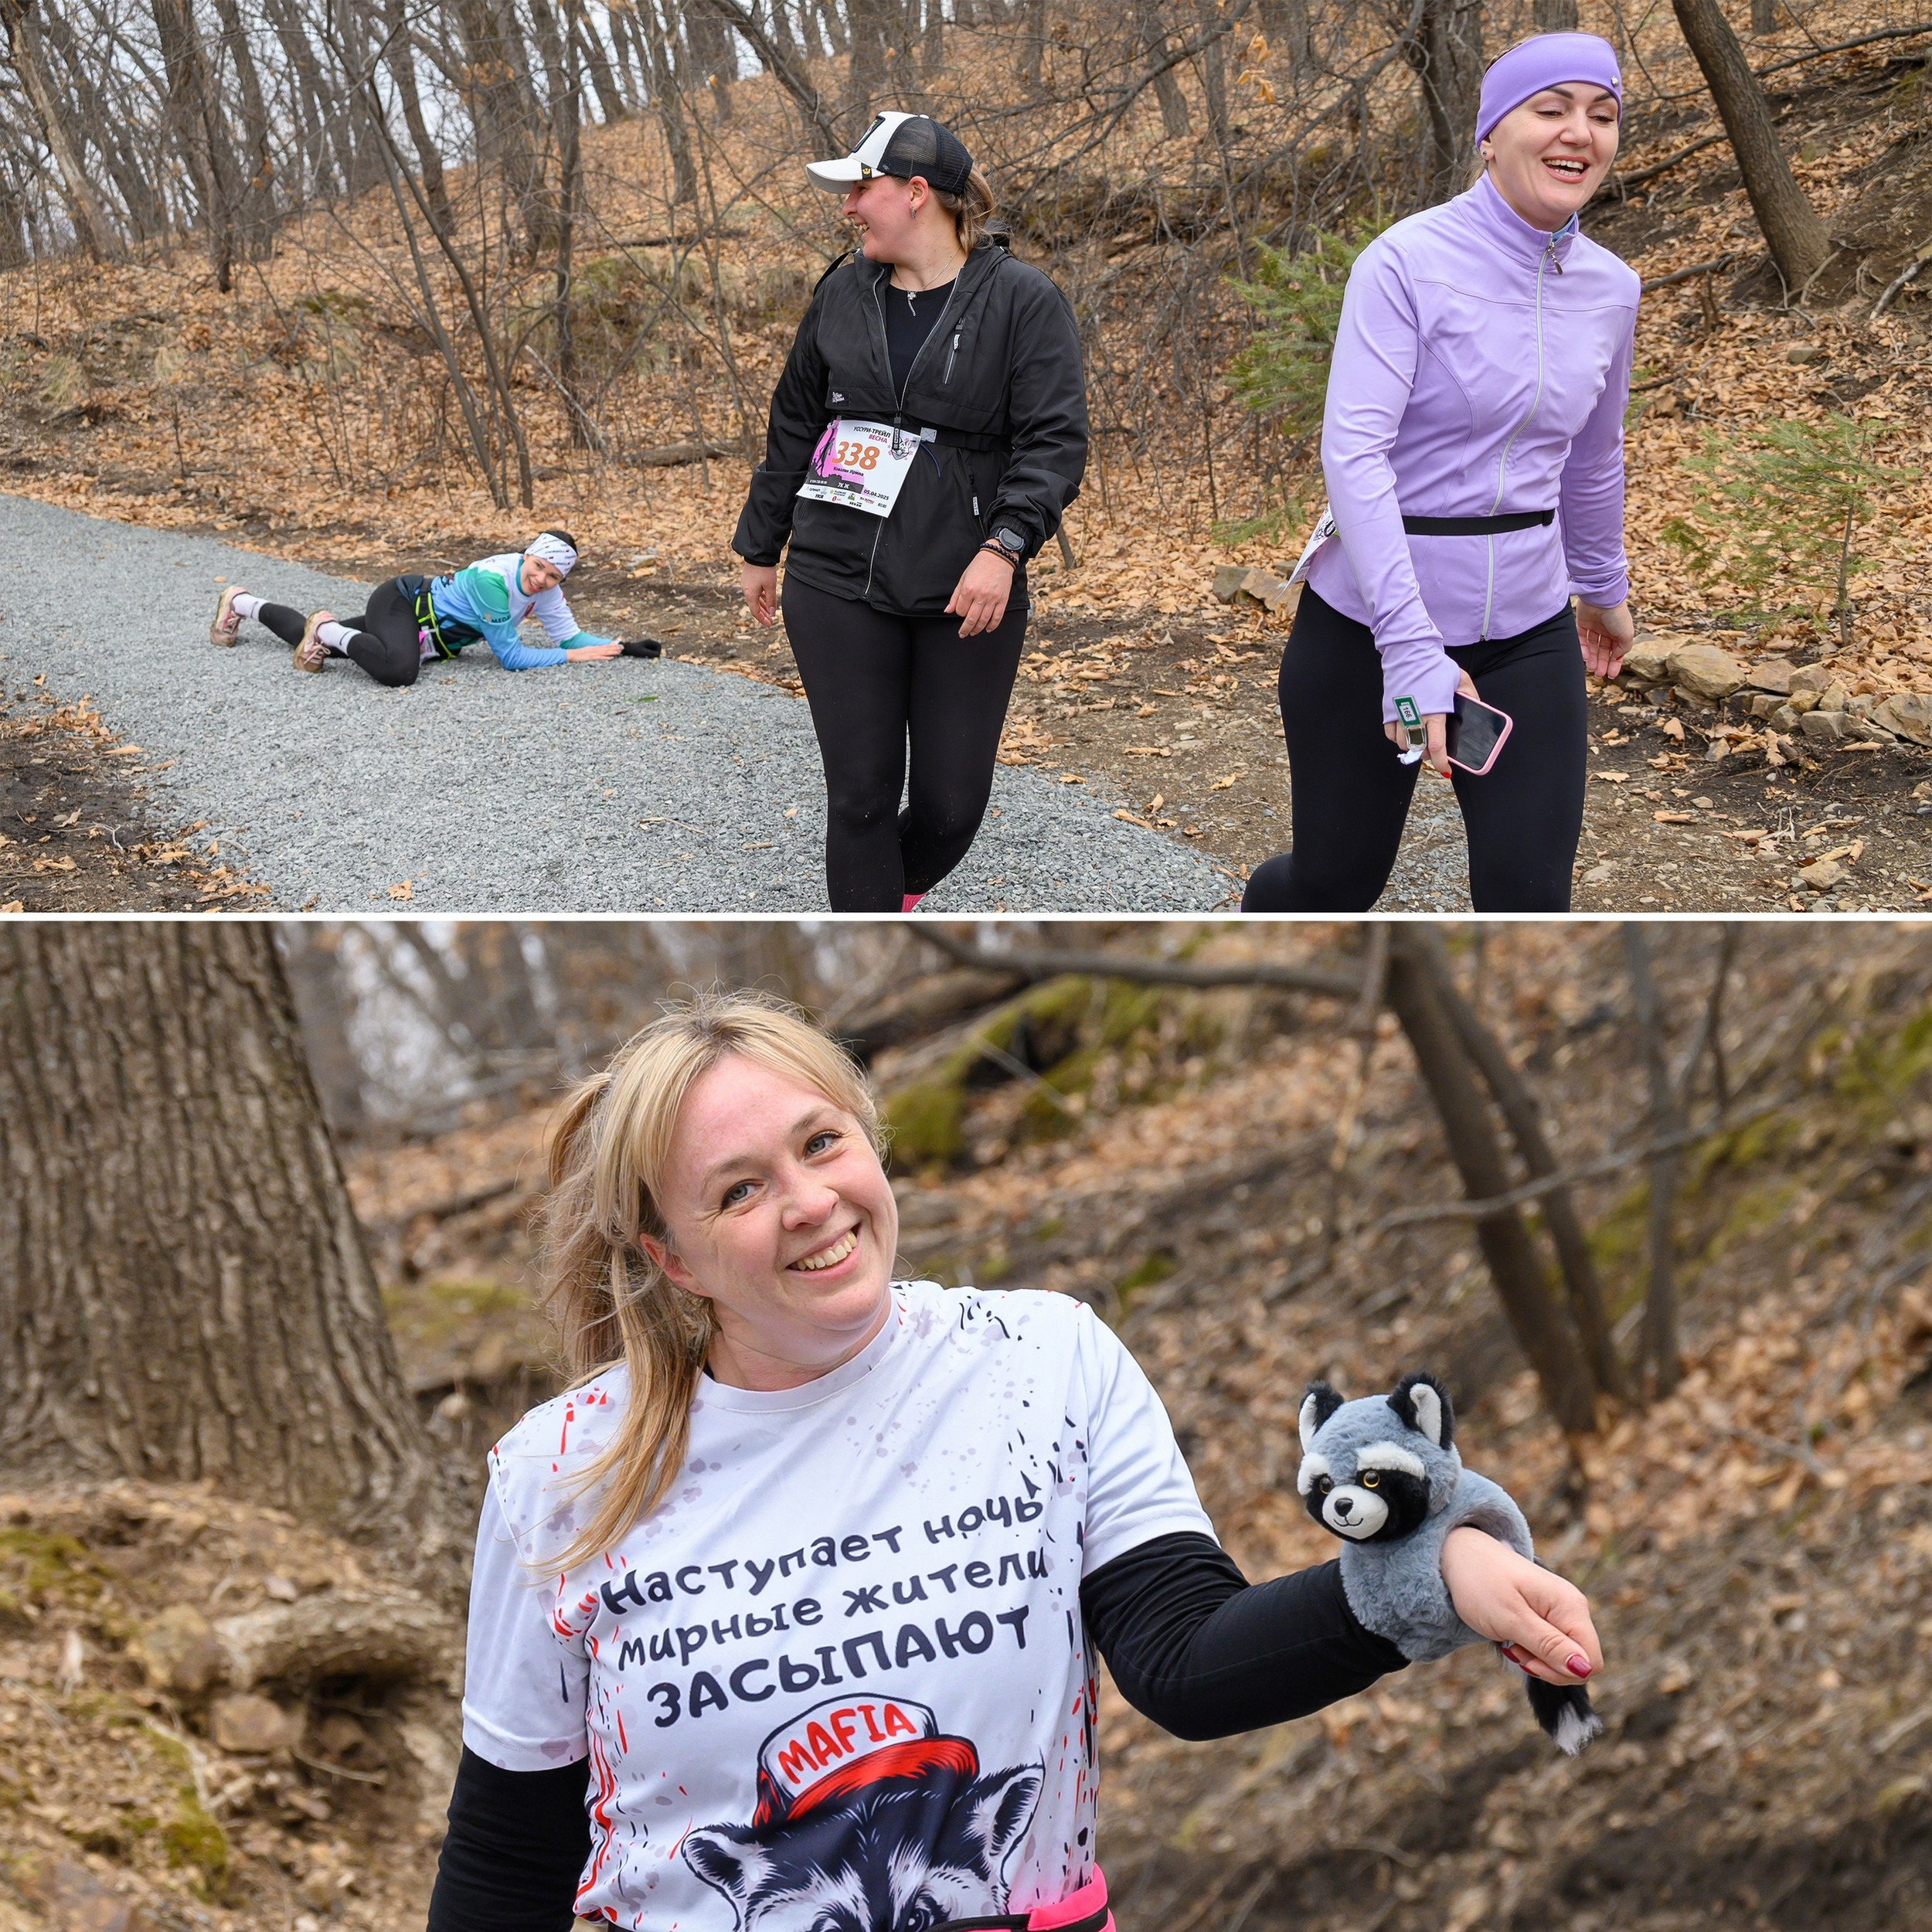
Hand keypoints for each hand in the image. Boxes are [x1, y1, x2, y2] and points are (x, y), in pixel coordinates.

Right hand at [565, 640, 622, 660]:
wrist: (570, 654)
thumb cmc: (577, 654)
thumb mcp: (586, 652)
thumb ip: (592, 652)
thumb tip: (599, 654)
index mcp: (593, 648)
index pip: (604, 646)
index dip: (612, 646)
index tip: (618, 645)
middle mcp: (594, 649)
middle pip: (606, 648)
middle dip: (614, 648)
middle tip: (622, 647)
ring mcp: (593, 653)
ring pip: (605, 652)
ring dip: (612, 652)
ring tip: (619, 651)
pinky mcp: (591, 657)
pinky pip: (600, 657)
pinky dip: (606, 658)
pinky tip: (611, 658)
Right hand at [742, 562, 777, 626]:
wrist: (758, 554)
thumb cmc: (764, 570)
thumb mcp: (770, 587)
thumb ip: (771, 601)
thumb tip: (772, 613)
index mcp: (750, 594)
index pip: (755, 612)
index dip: (762, 619)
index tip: (770, 624)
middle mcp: (746, 590)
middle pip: (754, 606)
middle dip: (763, 614)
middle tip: (771, 620)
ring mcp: (746, 585)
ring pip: (754, 599)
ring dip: (762, 606)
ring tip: (769, 611)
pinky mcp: (748, 579)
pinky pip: (754, 592)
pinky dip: (760, 598)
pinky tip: (766, 599)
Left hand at [947, 549, 1014, 637]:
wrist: (998, 557)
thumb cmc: (979, 566)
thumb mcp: (963, 578)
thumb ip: (955, 596)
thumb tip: (948, 611)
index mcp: (968, 589)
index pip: (961, 610)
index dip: (959, 613)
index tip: (961, 612)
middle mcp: (980, 596)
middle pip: (971, 619)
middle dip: (965, 629)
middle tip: (963, 634)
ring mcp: (993, 599)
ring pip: (983, 621)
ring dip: (977, 629)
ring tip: (973, 633)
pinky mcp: (1003, 600)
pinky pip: (997, 617)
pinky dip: (992, 626)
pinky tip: (987, 629)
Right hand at [1384, 669, 1478, 777]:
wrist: (1409, 652)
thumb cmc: (1433, 665)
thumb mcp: (1459, 678)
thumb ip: (1470, 696)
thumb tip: (1477, 708)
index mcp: (1434, 712)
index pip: (1437, 746)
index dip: (1440, 762)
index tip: (1445, 769)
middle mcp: (1415, 716)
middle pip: (1419, 749)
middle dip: (1427, 754)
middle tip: (1434, 751)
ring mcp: (1399, 715)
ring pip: (1404, 744)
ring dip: (1413, 746)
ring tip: (1421, 739)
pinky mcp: (1388, 711)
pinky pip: (1391, 735)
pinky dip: (1399, 738)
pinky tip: (1407, 732)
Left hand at [1441, 1526, 1603, 1686]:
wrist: (1461, 1554)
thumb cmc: (1481, 1582)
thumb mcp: (1511, 1618)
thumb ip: (1548, 1645)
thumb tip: (1585, 1669)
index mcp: (1570, 1606)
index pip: (1591, 1662)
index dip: (1562, 1672)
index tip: (1526, 1661)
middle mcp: (1573, 1607)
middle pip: (1580, 1662)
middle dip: (1548, 1668)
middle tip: (1514, 1651)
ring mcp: (1561, 1610)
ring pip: (1565, 1657)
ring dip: (1538, 1660)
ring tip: (1510, 1642)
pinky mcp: (1549, 1614)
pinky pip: (1553, 1646)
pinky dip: (1533, 1651)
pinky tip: (1513, 1638)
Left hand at [1577, 598, 1634, 680]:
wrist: (1603, 598)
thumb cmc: (1617, 615)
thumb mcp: (1627, 634)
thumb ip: (1623, 648)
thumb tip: (1616, 657)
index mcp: (1618, 631)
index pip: (1616, 651)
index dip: (1614, 663)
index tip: (1611, 675)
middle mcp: (1606, 630)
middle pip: (1602, 651)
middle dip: (1601, 663)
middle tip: (1599, 674)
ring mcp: (1593, 627)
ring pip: (1591, 647)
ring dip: (1592, 659)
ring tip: (1592, 669)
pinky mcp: (1581, 624)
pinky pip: (1581, 640)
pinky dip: (1582, 649)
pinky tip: (1585, 657)